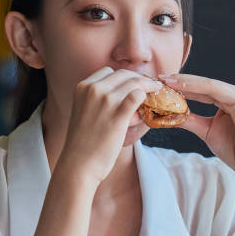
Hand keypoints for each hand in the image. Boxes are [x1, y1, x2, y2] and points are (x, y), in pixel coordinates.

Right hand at [58, 67, 160, 186]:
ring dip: (147, 87)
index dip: (123, 77)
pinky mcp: (118, 114)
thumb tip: (119, 95)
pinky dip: (146, 98)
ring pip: (134, 82)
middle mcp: (93, 89)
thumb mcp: (83, 111)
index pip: (108, 71)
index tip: (133, 83)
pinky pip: (138, 96)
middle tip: (151, 86)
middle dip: (139, 79)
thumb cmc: (82, 143)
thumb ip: (95, 100)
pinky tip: (149, 104)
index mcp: (83, 87)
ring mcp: (106, 100)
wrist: (79, 164)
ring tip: (156, 92)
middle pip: (123, 74)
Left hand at [158, 73, 234, 187]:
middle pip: (207, 85)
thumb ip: (190, 120)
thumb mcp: (207, 131)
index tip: (160, 81)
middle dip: (184, 81)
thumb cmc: (234, 149)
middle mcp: (234, 98)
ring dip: (198, 84)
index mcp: (224, 100)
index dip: (181, 84)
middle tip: (162, 77)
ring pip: (219, 90)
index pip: (200, 88)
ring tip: (177, 82)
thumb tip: (169, 113)